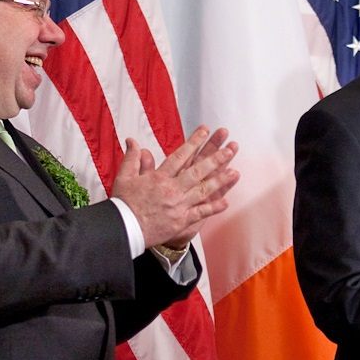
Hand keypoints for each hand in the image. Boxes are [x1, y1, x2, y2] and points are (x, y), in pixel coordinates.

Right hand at [112, 126, 239, 248]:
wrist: (125, 229)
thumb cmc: (124, 203)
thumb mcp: (124, 177)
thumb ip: (132, 158)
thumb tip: (133, 141)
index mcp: (159, 177)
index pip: (180, 155)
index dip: (194, 142)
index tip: (205, 130)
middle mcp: (172, 189)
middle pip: (198, 171)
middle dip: (216, 159)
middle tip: (230, 149)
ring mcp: (179, 205)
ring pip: (203, 190)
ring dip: (220, 181)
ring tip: (235, 172)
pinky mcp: (181, 220)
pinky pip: (200, 212)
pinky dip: (213, 208)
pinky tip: (226, 202)